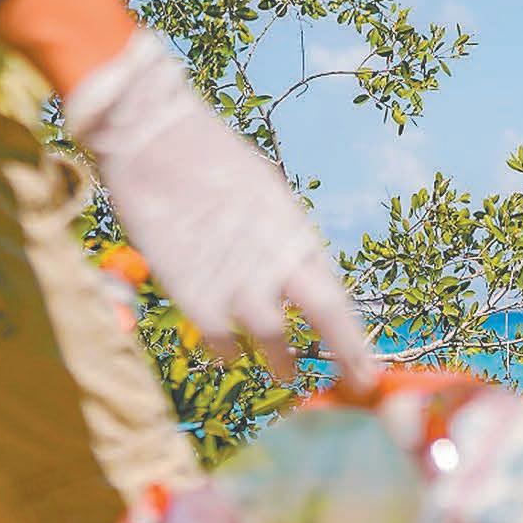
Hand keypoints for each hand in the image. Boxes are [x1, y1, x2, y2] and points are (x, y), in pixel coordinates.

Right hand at [64, 29, 378, 385]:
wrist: (152, 137)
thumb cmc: (210, 159)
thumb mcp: (265, 195)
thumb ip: (284, 241)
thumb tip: (301, 276)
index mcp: (296, 233)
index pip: (337, 297)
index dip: (354, 338)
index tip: (370, 369)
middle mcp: (274, 258)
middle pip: (326, 316)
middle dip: (346, 355)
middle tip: (359, 385)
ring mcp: (234, 276)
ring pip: (272, 336)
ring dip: (282, 360)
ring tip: (287, 373)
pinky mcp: (191, 288)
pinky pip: (220, 337)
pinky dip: (228, 350)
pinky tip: (231, 354)